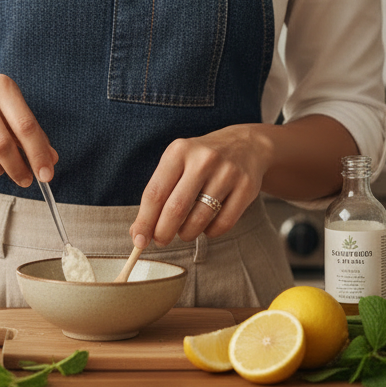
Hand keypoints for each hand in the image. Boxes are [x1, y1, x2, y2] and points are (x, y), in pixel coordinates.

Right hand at [0, 74, 57, 188]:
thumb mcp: (12, 111)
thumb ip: (33, 134)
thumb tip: (50, 162)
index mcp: (2, 86)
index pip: (25, 125)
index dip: (38, 153)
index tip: (46, 175)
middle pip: (2, 144)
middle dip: (18, 168)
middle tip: (25, 180)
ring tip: (0, 167)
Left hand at [128, 124, 273, 248]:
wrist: (245, 146)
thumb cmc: (200, 160)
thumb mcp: (177, 163)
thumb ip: (158, 193)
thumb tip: (139, 232)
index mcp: (179, 151)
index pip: (155, 193)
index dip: (144, 221)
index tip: (138, 240)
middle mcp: (203, 159)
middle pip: (176, 209)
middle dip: (163, 232)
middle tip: (160, 241)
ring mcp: (227, 173)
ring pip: (199, 220)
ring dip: (186, 234)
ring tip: (184, 230)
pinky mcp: (247, 187)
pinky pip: (222, 225)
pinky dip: (210, 232)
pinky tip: (206, 224)